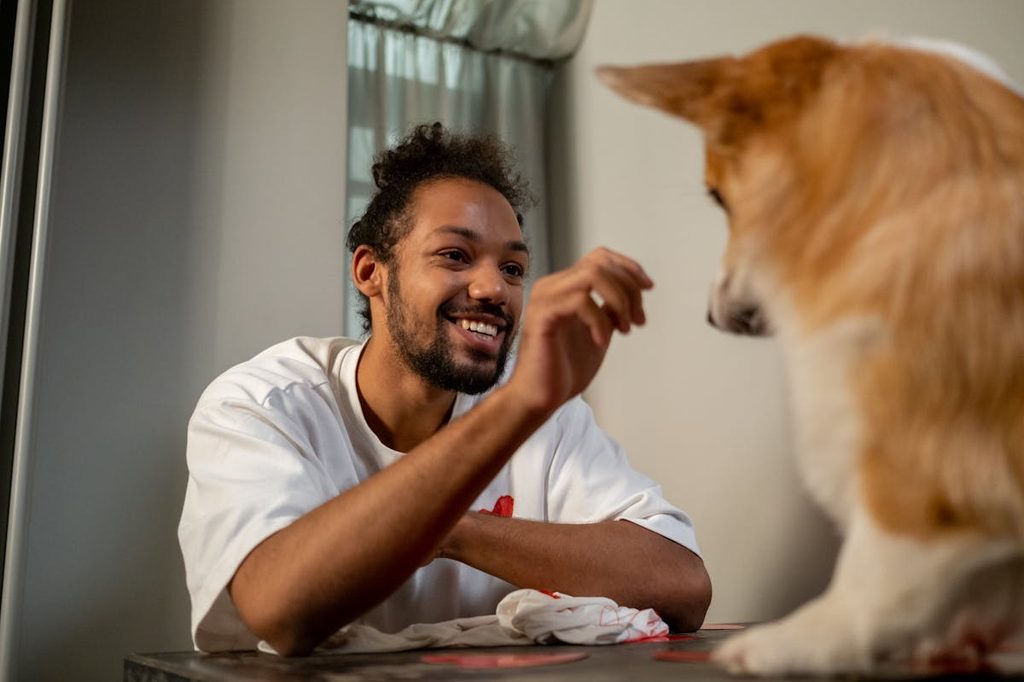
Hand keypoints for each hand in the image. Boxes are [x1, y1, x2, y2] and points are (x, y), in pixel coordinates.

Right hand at [506, 247, 652, 415]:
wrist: (540, 398)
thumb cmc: (564, 370)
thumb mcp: (599, 332)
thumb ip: (609, 310)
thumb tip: (631, 293)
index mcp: (564, 288)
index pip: (599, 257)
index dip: (628, 267)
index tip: (648, 288)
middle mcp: (552, 287)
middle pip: (600, 264)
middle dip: (629, 289)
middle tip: (637, 320)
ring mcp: (545, 298)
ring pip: (592, 275)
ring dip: (618, 301)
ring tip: (623, 329)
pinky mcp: (542, 315)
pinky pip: (580, 300)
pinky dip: (600, 321)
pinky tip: (601, 342)